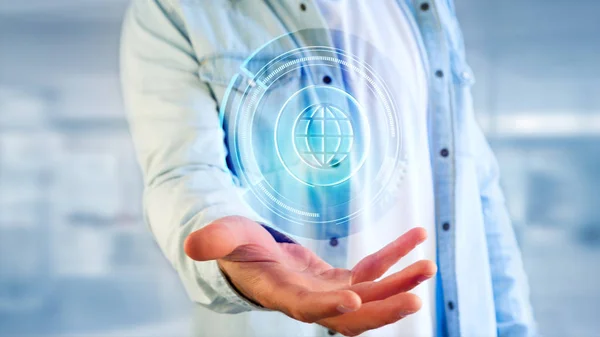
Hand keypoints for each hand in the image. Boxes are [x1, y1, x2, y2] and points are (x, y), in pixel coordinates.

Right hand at [184, 216, 435, 336]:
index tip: (354, 297)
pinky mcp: (340, 278)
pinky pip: (373, 269)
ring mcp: (328, 291)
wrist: (250, 256)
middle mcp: (309, 300)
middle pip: (350, 317)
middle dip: (382, 309)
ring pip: (369, 295)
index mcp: (280, 294)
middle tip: (416, 297)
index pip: (305, 308)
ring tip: (428, 265)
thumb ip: (213, 239)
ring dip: (398, 283)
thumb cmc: (235, 246)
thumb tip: (192, 244)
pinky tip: (417, 237)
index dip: (327, 307)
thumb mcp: (224, 236)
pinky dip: (394, 256)